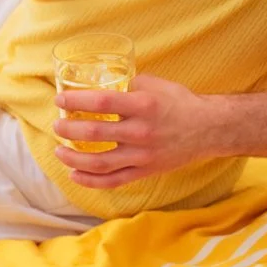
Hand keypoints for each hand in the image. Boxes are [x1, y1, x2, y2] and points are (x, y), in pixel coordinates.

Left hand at [53, 75, 219, 189]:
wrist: (208, 129)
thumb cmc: (180, 103)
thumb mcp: (155, 84)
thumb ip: (128, 84)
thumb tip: (103, 86)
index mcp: (142, 105)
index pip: (100, 102)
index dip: (75, 101)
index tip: (59, 99)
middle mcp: (141, 131)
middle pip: (94, 133)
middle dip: (68, 129)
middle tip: (57, 124)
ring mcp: (142, 155)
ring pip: (99, 162)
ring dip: (73, 158)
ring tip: (59, 150)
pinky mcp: (145, 171)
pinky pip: (113, 181)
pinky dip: (90, 181)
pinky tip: (75, 175)